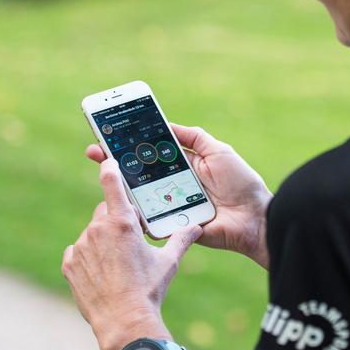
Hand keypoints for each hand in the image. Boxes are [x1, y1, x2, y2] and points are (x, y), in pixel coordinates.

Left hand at [61, 157, 202, 349]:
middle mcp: (97, 229)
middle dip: (117, 220)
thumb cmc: (149, 290)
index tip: (106, 161)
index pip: (111, 183)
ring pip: (92, 234)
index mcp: (122, 222)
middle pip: (105, 212)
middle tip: (131, 240)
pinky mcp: (69, 264)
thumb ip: (182, 238)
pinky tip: (103, 274)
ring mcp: (80, 246)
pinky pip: (78, 252)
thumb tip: (197, 226)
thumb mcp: (169, 262)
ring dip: (103, 241)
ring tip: (118, 265)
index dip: (109, 168)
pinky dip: (88, 258)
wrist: (123, 322)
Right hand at [85, 124, 271, 268]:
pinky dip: (136, 214)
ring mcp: (171, 206)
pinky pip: (150, 220)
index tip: (110, 136)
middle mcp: (174, 186)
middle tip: (94, 153)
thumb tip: (166, 124)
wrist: (255, 218)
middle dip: (116, 164)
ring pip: (140, 197)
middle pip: (140, 174)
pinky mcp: (173, 226)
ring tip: (104, 173)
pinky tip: (120, 202)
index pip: (152, 154)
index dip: (132, 146)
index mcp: (184, 167)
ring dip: (122, 187)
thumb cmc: (241, 183)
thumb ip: (193, 137)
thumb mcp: (218, 151)